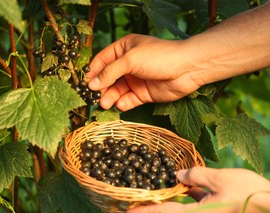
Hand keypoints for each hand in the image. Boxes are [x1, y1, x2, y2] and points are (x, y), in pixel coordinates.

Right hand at [86, 34, 201, 110]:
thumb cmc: (158, 57)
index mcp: (124, 48)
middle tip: (93, 98)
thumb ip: (110, 72)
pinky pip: (129, 100)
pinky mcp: (144, 93)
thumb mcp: (130, 60)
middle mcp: (128, 64)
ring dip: (110, 97)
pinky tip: (121, 105)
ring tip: (104, 104)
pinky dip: (123, 103)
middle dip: (100, 88)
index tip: (83, 84)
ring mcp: (136, 79)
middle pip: (108, 78)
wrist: (186, 69)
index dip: (92, 72)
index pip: (102, 60)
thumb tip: (91, 84)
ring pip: (117, 90)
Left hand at [125, 167, 269, 212]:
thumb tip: (178, 176)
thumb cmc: (250, 192)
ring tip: (161, 196)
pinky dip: (185, 209)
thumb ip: (196, 175)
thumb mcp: (220, 177)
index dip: (143, 211)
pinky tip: (187, 193)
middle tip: (142, 202)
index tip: (127, 211)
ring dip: (169, 211)